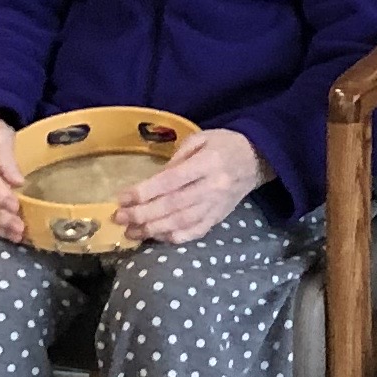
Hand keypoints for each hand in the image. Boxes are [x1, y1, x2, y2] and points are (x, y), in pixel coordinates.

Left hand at [117, 127, 267, 246]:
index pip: (171, 181)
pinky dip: (173, 238)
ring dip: (153, 229)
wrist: (256, 159)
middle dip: (143, 214)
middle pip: (173, 206)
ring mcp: (216, 206)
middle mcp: (213, 187)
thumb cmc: (224, 144)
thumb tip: (152, 183)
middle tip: (119, 218)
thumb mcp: (200, 139)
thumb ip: (176, 159)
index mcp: (208, 163)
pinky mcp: (218, 219)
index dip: (145, 192)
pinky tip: (155, 237)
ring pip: (181, 223)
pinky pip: (194, 233)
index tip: (123, 197)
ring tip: (131, 232)